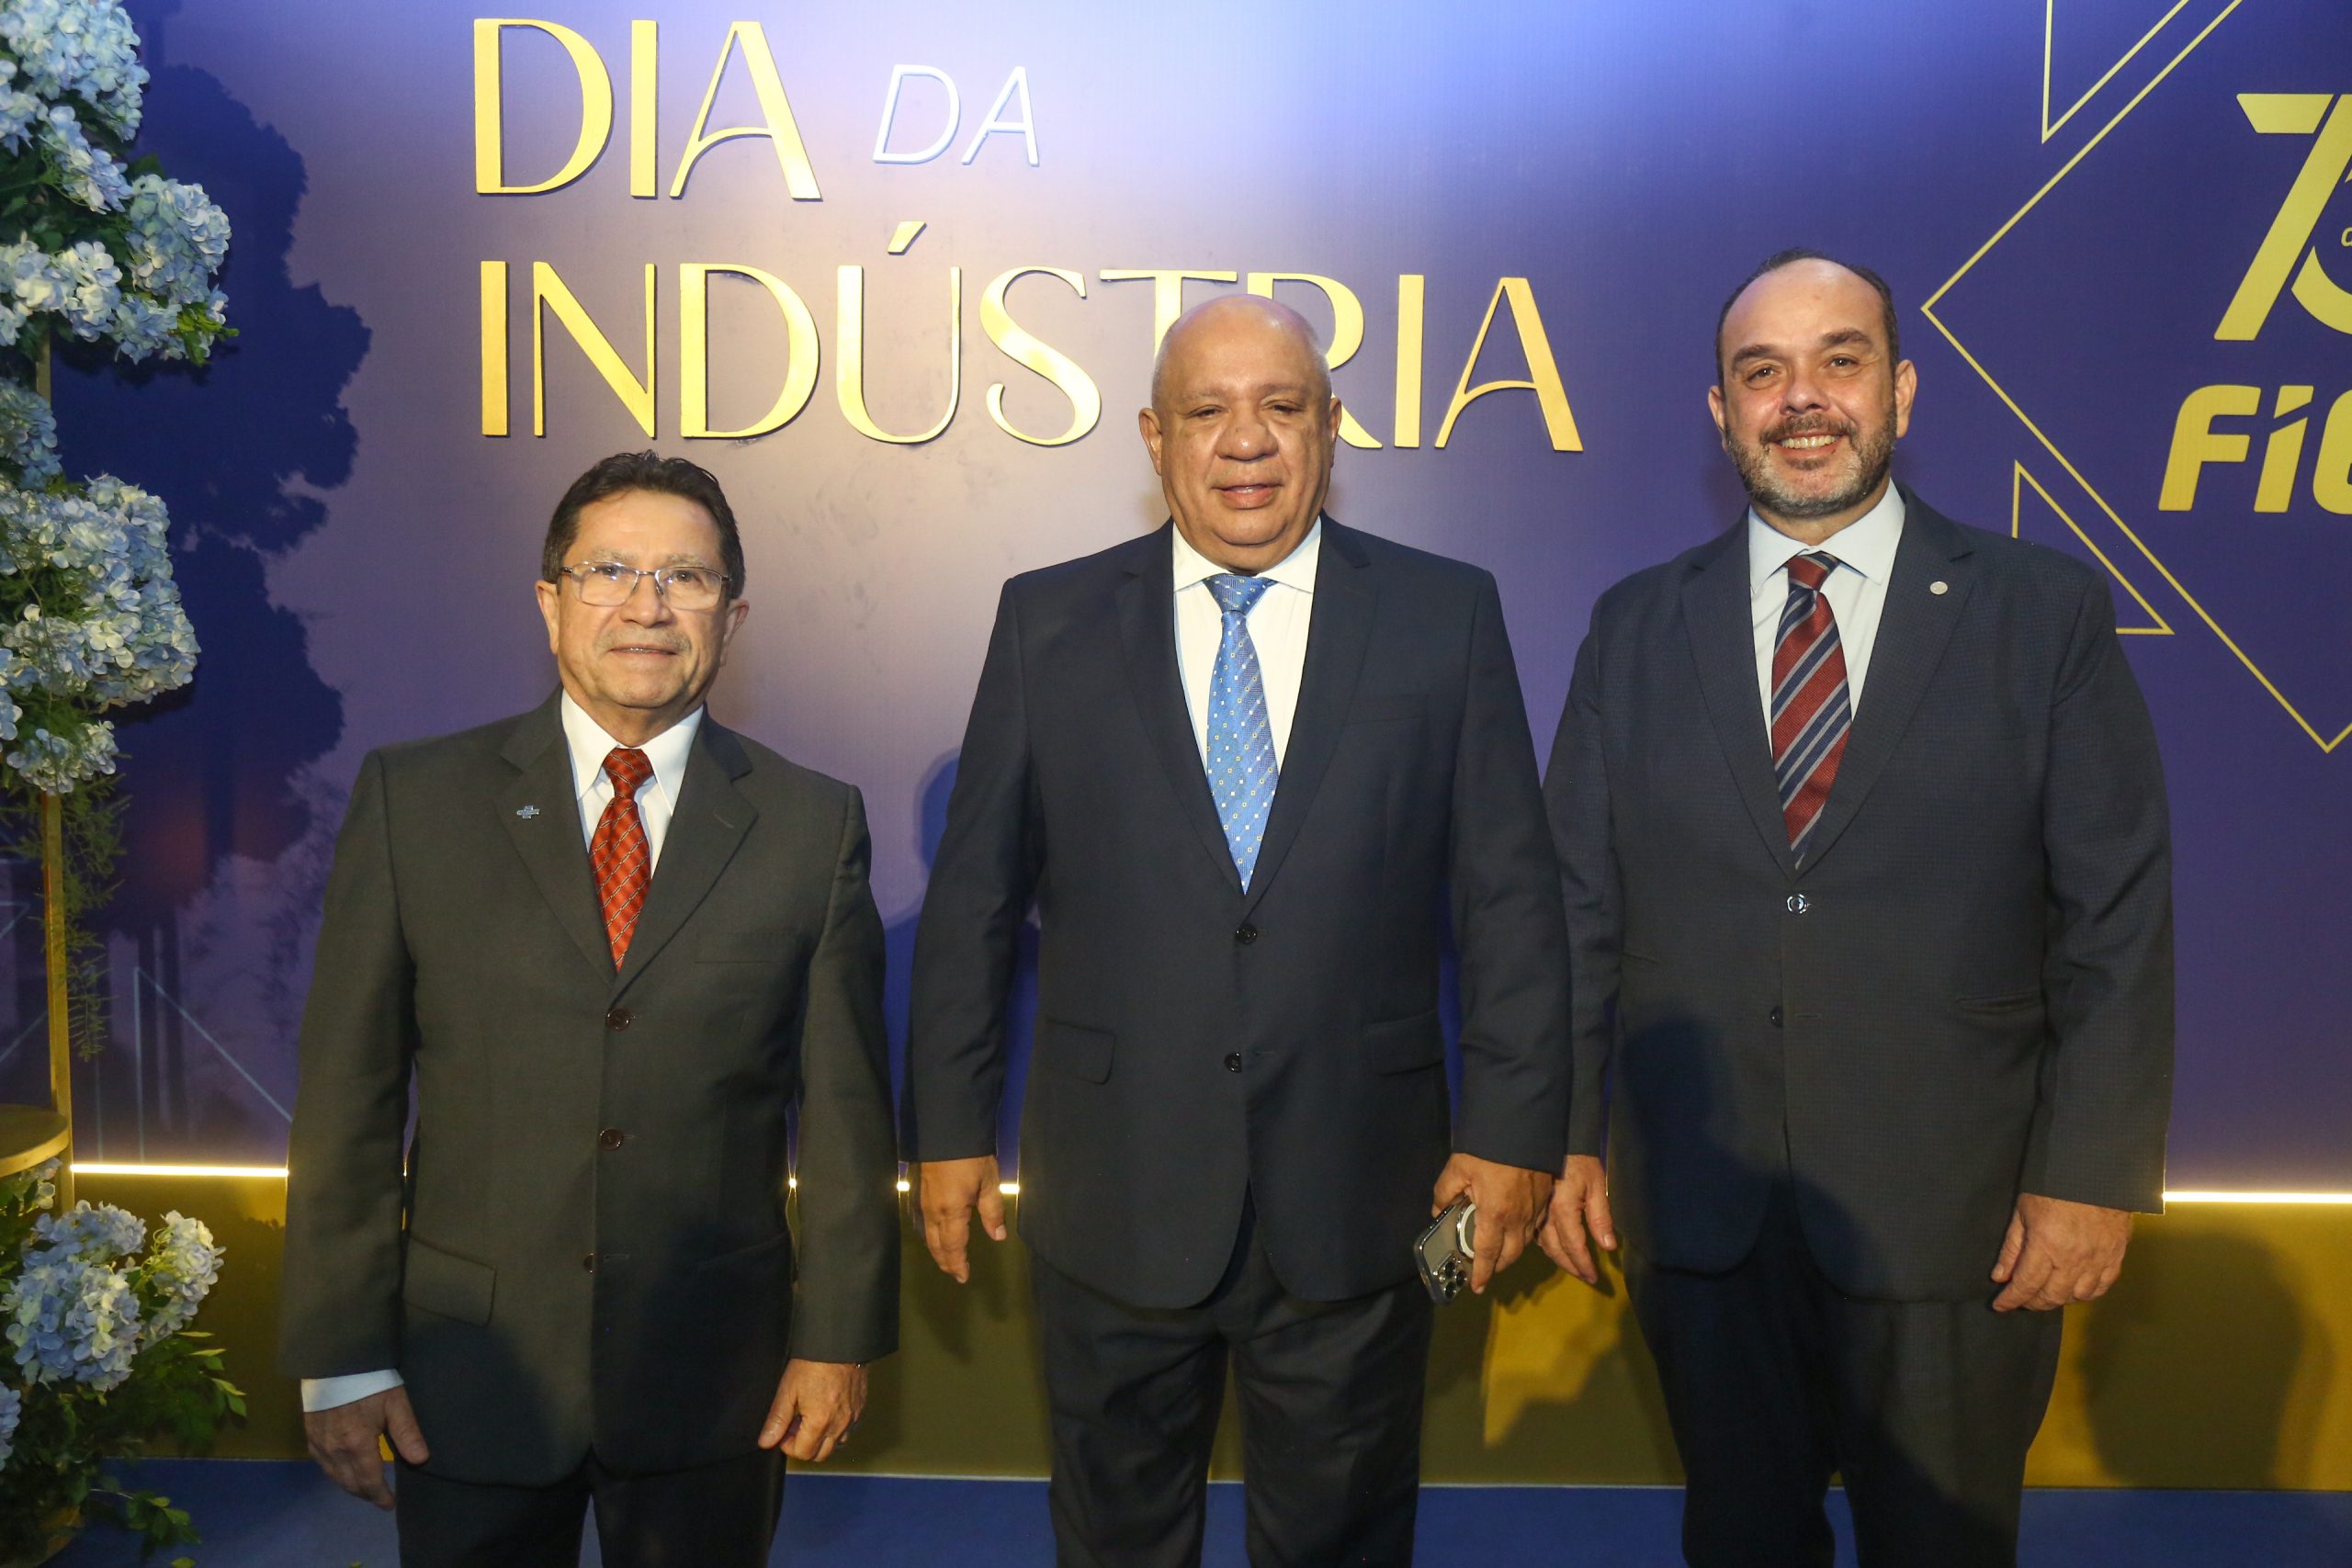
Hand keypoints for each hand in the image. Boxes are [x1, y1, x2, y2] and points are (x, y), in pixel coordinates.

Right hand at [304, 1385, 428, 1508]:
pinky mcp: (310, 1436)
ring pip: (335, 1477)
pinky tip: (343, 1472)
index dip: (380, 1496)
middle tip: (380, 1498)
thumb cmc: (370, 1381)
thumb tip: (420, 1460)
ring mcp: (319, 1445)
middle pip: (351, 1483)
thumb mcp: (395, 1402)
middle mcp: (335, 1451)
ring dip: (351, 1487)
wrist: (334, 1362)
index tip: (390, 1505)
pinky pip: (323, 1465)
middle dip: (366, 1494)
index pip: (369, 1481)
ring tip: (366, 1489)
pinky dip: (335, 1474)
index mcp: (357, 1445)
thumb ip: (407, 1433)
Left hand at [759, 1358, 867, 1461]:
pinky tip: (827, 1412)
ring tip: (812, 1418)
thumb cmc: (813, 1363)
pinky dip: (836, 1429)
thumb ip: (777, 1419)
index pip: (803, 1454)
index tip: (784, 1430)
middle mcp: (839, 1425)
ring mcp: (853, 1418)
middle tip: (796, 1425)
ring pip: (836, 1444)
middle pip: (820, 1455)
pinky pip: (848, 1430)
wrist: (841, 1344)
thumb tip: (766, 1442)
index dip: (788, 1445)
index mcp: (820, 1423)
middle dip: (805, 1446)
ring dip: (821, 1439)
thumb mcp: (788, 1389)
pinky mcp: (860, 1409)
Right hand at [917, 1155, 1006, 1282]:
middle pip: (937, 1245)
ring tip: (946, 1259)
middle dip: (946, 1261)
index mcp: (951, 1213)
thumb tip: (998, 1237)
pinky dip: (930, 1235)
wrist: (946, 1131)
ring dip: (937, 1250)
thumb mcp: (989, 1183)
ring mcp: (924, 1202)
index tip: (963, 1278)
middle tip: (955, 1274)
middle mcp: (933, 1212)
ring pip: (927, 1234)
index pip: (954, 1247)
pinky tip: (935, 1234)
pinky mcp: (920, 1192)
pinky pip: (923, 1222)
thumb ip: (993, 1212)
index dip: (958, 1264)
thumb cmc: (972, 1157)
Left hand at [1430, 1152, 1554, 1293]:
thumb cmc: (1488, 1149)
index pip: (1487, 1253)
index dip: (1481, 1272)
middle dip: (1498, 1266)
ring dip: (1512, 1252)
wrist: (1524, 1127)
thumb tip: (1438, 1212)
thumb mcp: (1457, 1169)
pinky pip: (1536, 1226)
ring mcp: (1536, 1209)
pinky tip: (1517, 1229)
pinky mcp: (1547, 1199)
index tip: (1476, 1286)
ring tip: (1500, 1252)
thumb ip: (1444, 1194)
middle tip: (1486, 1269)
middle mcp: (1518, 1218)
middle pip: (1510, 1254)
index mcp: (1495, 1215)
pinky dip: (1525, 1235)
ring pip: (1525, 1242)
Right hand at [1535, 1154, 1616, 1286]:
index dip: (1583, 1264)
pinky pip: (1535, 1233)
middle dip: (1571, 1266)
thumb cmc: (1579, 1160)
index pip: (1574, 1246)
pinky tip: (1553, 1247)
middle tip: (1584, 1277)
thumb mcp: (1596, 1184)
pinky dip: (1546, 1245)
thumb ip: (1601, 1216)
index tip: (1593, 1278)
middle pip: (1556, 1249)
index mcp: (1562, 1210)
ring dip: (1558, 1258)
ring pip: (1543, 1244)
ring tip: (1571, 1267)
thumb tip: (1608, 1246)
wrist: (1554, 1139)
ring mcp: (1535, 1211)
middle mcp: (1545, 1215)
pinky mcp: (1530, 1206)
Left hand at [1990, 1191, 2132, 1311]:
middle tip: (2022, 1299)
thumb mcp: (2023, 1211)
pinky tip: (2075, 1289)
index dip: (2011, 1300)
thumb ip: (2012, 1247)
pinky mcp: (2116, 1256)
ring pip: (2077, 1296)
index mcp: (2046, 1245)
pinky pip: (2102, 1287)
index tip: (2000, 1306)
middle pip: (2052, 1296)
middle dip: (2032, 1303)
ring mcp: (2097, 1260)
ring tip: (2046, 1293)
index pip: (2026, 1285)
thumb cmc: (2054, 1186)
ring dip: (2059, 1299)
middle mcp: (2073, 1259)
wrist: (2096, 1172)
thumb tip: (2000, 1276)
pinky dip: (2087, 1294)